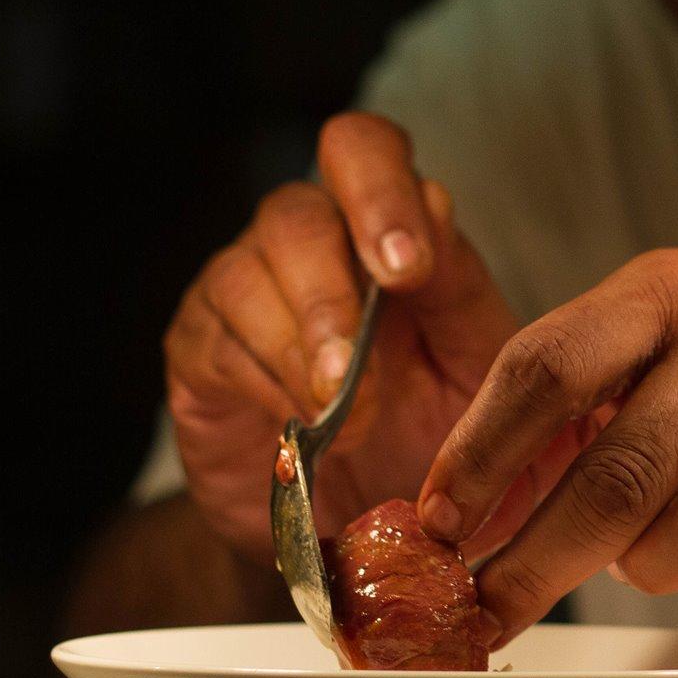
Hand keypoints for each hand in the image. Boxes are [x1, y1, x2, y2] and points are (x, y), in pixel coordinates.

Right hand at [163, 112, 532, 559]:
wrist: (362, 528)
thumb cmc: (431, 437)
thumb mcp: (477, 368)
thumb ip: (461, 289)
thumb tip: (438, 206)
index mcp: (385, 228)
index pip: (365, 150)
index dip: (382, 192)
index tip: (409, 269)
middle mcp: (308, 242)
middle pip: (295, 210)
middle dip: (333, 287)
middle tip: (361, 358)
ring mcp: (244, 290)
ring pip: (247, 275)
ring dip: (303, 348)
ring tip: (345, 413)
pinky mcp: (200, 350)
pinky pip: (217, 342)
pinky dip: (267, 384)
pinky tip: (302, 425)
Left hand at [418, 233, 677, 642]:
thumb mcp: (656, 313)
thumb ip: (566, 392)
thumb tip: (467, 508)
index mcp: (667, 294)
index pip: (548, 369)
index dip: (478, 455)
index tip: (437, 522)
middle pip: (620, 472)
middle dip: (537, 559)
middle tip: (490, 604)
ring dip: (650, 565)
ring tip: (639, 558)